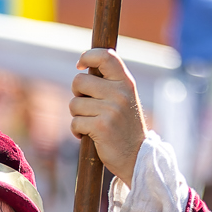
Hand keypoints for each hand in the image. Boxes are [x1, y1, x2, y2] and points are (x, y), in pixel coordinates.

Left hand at [68, 49, 146, 182]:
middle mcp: (120, 92)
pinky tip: (89, 135)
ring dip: (77, 116)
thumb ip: (108, 82)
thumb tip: (82, 66)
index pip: (105, 56)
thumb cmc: (124, 126)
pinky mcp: (101, 127)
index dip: (88, 56)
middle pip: (79, 81)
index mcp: (126, 82)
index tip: (80, 65)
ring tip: (91, 123)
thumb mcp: (123, 98)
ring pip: (74, 104)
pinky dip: (77, 131)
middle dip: (77, 95)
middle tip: (87, 106)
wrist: (136, 156)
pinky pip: (75, 123)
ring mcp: (111, 109)